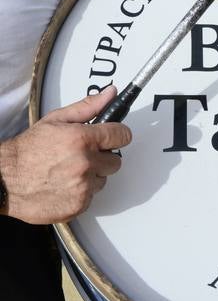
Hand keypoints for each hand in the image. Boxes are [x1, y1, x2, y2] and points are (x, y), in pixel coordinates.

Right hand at [0, 87, 131, 223]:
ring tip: (69, 170)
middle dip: (102, 157)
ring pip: (103, 180)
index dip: (117, 134)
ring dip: (92, 175)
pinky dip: (81, 192)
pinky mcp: (78, 206)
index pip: (122, 135)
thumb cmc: (27, 150)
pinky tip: (64, 184)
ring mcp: (82, 187)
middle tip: (83, 154)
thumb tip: (110, 94)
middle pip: (115, 161)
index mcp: (83, 140)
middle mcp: (85, 164)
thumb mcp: (56, 120)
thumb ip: (88, 107)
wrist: (5, 180)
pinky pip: (91, 197)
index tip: (112, 136)